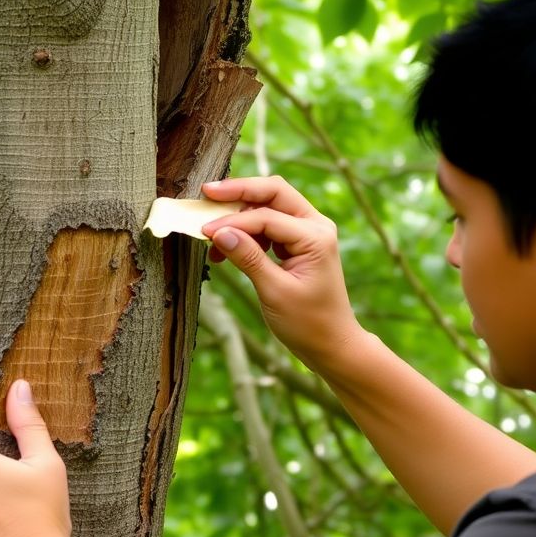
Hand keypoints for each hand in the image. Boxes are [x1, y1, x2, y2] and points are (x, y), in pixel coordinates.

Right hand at [200, 176, 364, 369]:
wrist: (332, 344)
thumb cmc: (308, 323)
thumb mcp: (274, 292)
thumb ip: (247, 258)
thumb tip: (219, 232)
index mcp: (315, 237)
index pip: (266, 217)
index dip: (232, 221)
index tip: (203, 230)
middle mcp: (316, 226)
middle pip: (273, 192)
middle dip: (239, 191)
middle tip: (207, 193)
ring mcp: (309, 232)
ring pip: (270, 204)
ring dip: (241, 212)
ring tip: (212, 233)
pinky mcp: (299, 242)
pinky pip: (270, 223)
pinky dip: (248, 230)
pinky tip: (227, 247)